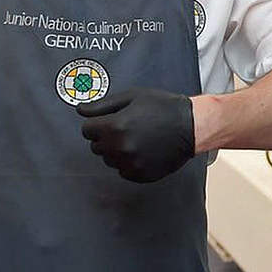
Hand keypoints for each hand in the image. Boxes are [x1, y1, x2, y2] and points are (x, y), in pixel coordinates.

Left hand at [78, 88, 195, 182]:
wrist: (191, 126)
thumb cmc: (163, 108)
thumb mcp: (132, 97)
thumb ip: (102, 105)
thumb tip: (80, 110)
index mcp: (115, 126)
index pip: (86, 130)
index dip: (97, 123)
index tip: (110, 120)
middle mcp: (120, 148)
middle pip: (96, 146)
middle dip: (106, 137)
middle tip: (127, 127)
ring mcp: (130, 164)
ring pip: (109, 159)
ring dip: (116, 150)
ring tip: (137, 138)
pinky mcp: (140, 175)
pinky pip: (122, 170)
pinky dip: (128, 162)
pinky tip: (143, 150)